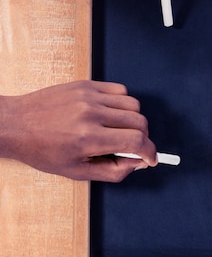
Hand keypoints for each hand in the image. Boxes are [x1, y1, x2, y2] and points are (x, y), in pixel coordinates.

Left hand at [0, 81, 156, 180]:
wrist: (15, 124)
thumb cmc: (42, 151)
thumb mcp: (77, 172)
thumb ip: (113, 171)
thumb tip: (137, 163)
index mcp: (88, 139)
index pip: (136, 142)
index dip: (150, 152)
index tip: (151, 158)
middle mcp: (91, 114)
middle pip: (139, 122)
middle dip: (143, 138)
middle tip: (133, 147)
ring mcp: (88, 96)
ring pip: (133, 105)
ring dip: (133, 120)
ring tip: (118, 130)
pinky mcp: (85, 85)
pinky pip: (119, 90)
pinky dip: (122, 104)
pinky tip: (110, 114)